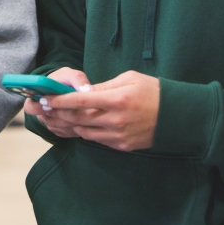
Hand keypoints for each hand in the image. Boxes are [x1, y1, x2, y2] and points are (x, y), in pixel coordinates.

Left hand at [27, 69, 159, 151]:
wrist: (179, 117)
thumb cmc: (154, 91)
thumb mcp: (129, 79)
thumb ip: (104, 86)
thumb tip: (83, 91)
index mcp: (117, 100)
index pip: (79, 101)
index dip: (59, 100)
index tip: (46, 98)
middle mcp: (116, 120)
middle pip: (78, 119)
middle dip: (58, 113)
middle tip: (44, 108)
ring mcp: (119, 135)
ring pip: (84, 132)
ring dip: (69, 125)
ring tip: (56, 117)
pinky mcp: (122, 146)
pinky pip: (97, 140)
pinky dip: (85, 132)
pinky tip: (77, 126)